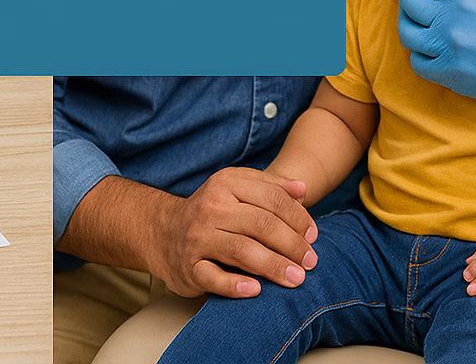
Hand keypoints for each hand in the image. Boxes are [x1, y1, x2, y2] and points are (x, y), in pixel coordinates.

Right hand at [149, 166, 317, 297]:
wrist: (161, 232)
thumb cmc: (211, 212)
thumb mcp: (236, 188)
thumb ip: (270, 186)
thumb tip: (303, 189)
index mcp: (226, 184)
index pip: (271, 199)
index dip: (298, 218)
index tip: (313, 237)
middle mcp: (211, 208)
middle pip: (260, 224)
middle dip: (291, 244)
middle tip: (311, 262)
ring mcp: (198, 238)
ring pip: (241, 250)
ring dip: (273, 266)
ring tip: (297, 278)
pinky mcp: (189, 267)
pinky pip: (213, 277)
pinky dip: (235, 285)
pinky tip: (257, 290)